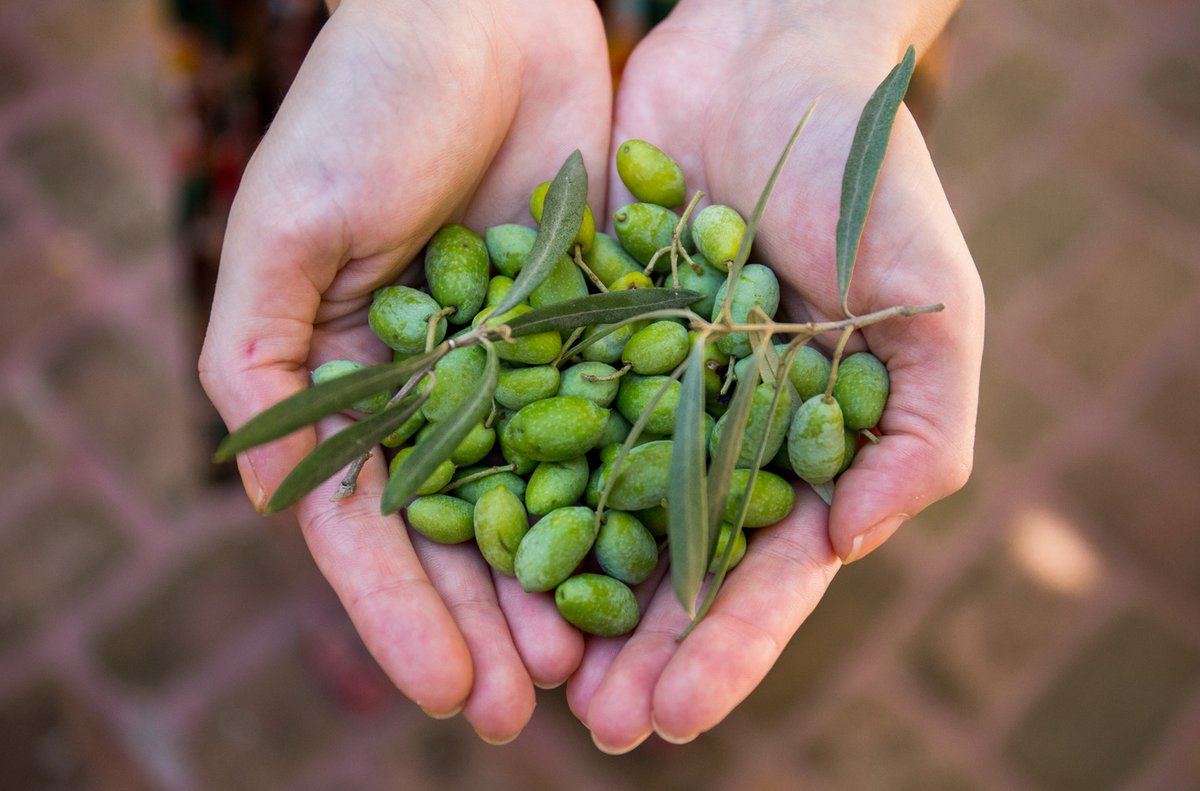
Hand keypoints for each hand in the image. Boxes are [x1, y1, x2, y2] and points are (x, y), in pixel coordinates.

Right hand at [198, 0, 611, 742]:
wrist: (483, 11)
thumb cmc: (366, 105)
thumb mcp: (288, 230)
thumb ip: (265, 361)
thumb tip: (262, 497)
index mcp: (354, 382)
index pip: (371, 523)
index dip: (402, 613)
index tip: (444, 692)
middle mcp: (439, 387)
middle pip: (463, 531)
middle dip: (488, 625)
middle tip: (525, 713)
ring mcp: (523, 364)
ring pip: (546, 498)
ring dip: (563, 586)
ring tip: (591, 674)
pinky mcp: (600, 326)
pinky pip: (618, 424)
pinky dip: (631, 493)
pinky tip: (656, 561)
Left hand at [570, 0, 982, 750]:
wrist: (773, 50)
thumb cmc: (871, 176)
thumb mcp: (927, 303)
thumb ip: (917, 428)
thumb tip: (854, 544)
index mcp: (797, 440)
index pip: (764, 568)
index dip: (727, 646)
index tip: (678, 713)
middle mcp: (711, 425)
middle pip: (669, 558)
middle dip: (637, 647)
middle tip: (595, 724)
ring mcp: (638, 381)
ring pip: (591, 505)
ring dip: (563, 591)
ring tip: (526, 672)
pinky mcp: (575, 328)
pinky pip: (534, 411)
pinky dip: (506, 475)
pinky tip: (472, 541)